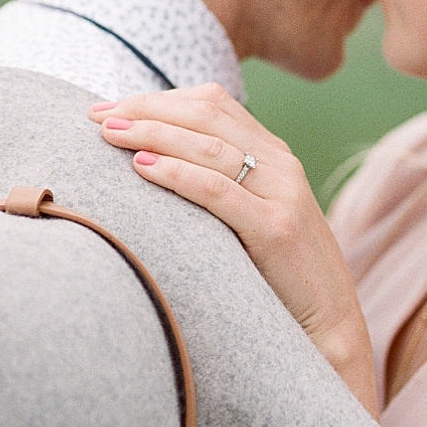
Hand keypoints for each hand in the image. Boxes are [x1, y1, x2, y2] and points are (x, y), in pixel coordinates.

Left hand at [89, 83, 378, 416]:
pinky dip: (178, 173)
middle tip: (96, 115)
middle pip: (208, 114)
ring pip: (210, 146)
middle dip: (147, 109)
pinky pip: (220, 190)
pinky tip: (142, 167)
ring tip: (109, 134)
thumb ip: (219, 188)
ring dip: (153, 133)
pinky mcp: (278, 230)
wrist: (330, 327)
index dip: (158, 99)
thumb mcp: (251, 219)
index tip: (110, 107)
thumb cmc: (278, 278)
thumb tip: (148, 170)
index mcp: (274, 156)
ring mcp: (283, 194)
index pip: (214, 104)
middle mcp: (281, 165)